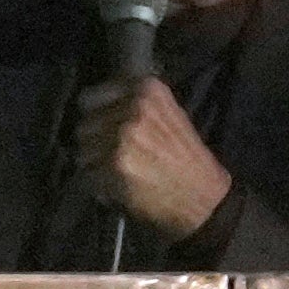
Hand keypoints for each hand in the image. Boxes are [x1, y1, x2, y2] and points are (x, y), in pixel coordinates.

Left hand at [71, 77, 234, 241]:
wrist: (204, 199)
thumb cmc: (187, 159)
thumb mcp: (169, 116)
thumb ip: (136, 104)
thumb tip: (101, 104)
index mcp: (147, 89)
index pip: (92, 96)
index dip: (95, 116)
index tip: (103, 127)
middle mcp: (133, 106)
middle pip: (85, 123)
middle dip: (94, 141)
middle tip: (113, 155)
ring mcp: (123, 135)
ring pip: (83, 149)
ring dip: (95, 164)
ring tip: (118, 172)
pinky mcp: (115, 164)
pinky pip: (88, 173)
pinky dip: (99, 184)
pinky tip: (119, 186)